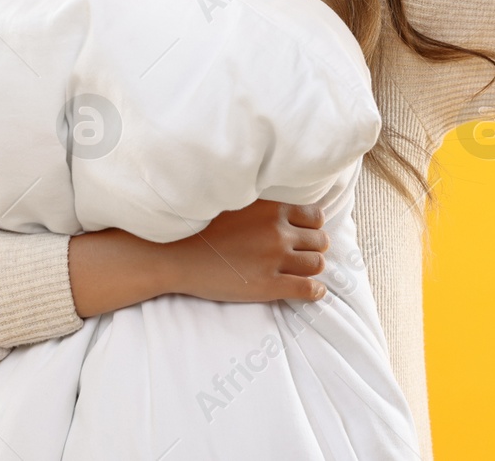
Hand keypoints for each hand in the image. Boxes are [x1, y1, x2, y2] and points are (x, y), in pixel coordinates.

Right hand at [168, 198, 330, 302]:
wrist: (175, 253)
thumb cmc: (201, 226)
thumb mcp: (235, 202)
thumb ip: (262, 204)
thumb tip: (275, 204)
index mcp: (272, 209)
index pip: (315, 216)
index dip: (312, 226)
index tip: (305, 233)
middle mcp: (279, 232)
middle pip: (319, 241)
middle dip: (314, 247)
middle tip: (303, 253)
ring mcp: (275, 260)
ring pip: (316, 264)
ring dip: (313, 267)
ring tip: (303, 271)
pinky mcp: (268, 285)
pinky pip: (307, 289)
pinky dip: (315, 291)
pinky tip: (313, 292)